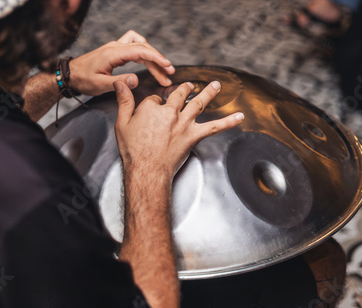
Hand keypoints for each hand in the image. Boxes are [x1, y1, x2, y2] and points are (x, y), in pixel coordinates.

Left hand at [69, 30, 174, 95]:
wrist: (70, 74)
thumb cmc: (82, 79)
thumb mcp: (100, 84)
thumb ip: (119, 82)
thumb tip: (136, 79)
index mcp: (113, 53)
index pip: (140, 50)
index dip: (156, 58)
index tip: (168, 66)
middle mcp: (116, 47)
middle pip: (143, 48)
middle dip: (158, 60)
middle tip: (169, 73)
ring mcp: (116, 48)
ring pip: (140, 47)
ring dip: (152, 58)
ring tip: (162, 72)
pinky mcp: (115, 52)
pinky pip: (134, 48)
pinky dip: (144, 55)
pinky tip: (149, 63)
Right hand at [114, 80, 243, 178]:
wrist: (147, 170)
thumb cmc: (133, 150)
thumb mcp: (122, 123)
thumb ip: (124, 101)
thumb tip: (121, 84)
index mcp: (152, 108)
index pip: (155, 99)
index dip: (153, 103)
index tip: (151, 109)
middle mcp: (170, 112)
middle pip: (179, 95)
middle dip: (184, 89)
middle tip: (189, 86)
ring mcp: (184, 123)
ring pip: (198, 103)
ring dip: (208, 93)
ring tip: (216, 85)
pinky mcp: (193, 136)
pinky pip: (214, 127)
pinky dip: (228, 121)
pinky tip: (239, 116)